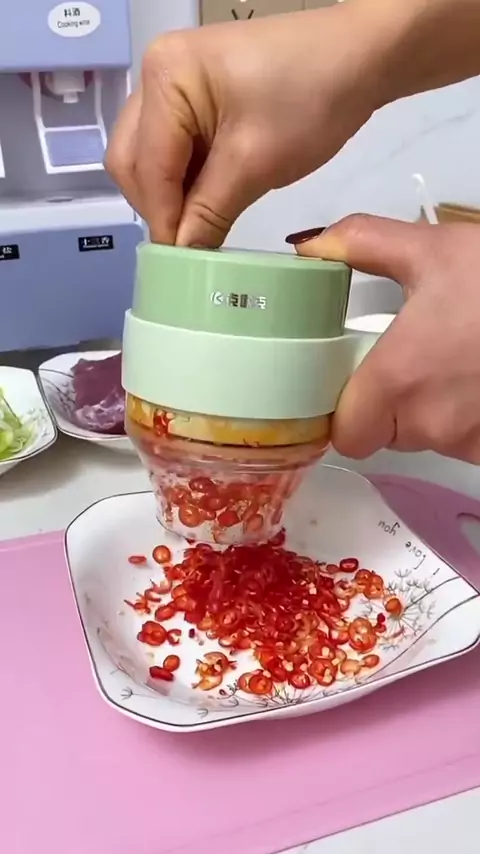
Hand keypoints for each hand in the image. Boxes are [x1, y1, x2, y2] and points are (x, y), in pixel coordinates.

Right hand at [105, 4, 385, 246]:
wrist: (361, 57)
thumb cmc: (312, 99)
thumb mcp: (255, 163)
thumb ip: (209, 212)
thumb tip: (181, 255)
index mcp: (164, 77)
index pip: (146, 166)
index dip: (163, 220)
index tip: (181, 266)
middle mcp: (155, 73)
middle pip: (133, 160)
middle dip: (158, 207)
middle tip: (189, 246)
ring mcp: (173, 83)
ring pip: (149, 157)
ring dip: (170, 197)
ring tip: (202, 226)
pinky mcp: (194, 95)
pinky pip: (173, 148)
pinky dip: (186, 180)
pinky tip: (208, 203)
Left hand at [291, 216, 479, 463]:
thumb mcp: (433, 250)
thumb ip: (361, 243)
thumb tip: (307, 246)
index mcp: (397, 381)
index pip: (345, 436)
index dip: (346, 413)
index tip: (354, 383)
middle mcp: (430, 425)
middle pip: (386, 434)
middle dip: (391, 404)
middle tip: (413, 358)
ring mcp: (470, 443)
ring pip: (429, 438)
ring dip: (434, 409)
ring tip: (458, 360)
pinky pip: (466, 441)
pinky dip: (469, 417)